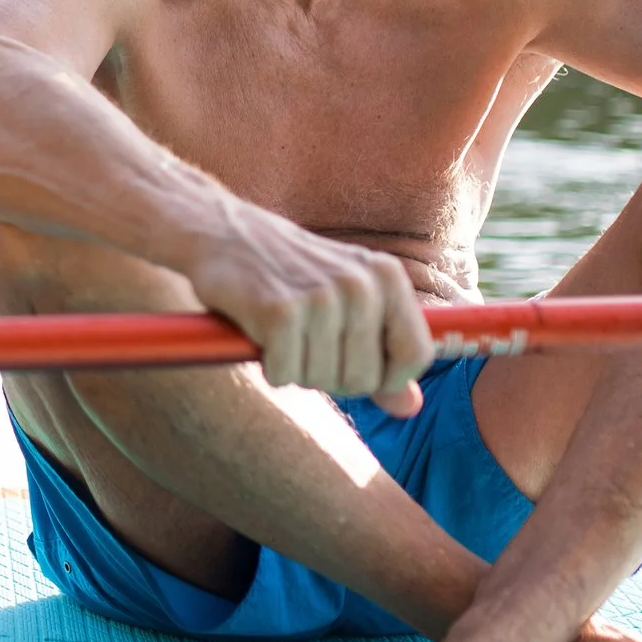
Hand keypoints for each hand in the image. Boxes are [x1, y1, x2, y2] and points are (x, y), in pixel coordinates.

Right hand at [188, 217, 435, 415]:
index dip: (389, 378)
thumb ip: (384, 352)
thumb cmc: (292, 272)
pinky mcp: (279, 312)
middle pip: (365, 378)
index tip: (358, 369)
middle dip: (332, 378)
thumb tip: (411, 408)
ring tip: (284, 334)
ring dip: (297, 370)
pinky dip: (270, 366)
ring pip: (322, 380)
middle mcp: (360, 284)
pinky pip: (285, 374)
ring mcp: (320, 297)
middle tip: (307, 346)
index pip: (416, 354)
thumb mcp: (349, 301)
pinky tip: (261, 334)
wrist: (226, 233)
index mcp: (387, 276)